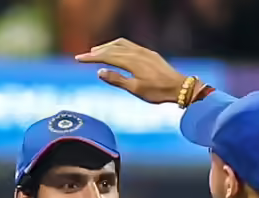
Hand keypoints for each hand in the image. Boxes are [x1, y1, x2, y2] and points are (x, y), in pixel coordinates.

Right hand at [74, 38, 188, 104]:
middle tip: (83, 56)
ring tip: (96, 51)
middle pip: (111, 49)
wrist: (180, 87)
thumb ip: (117, 80)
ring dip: (107, 46)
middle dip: (96, 52)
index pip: (106, 56)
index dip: (91, 58)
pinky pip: (129, 45)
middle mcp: (137, 53)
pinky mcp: (149, 53)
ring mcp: (144, 51)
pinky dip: (118, 46)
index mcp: (131, 62)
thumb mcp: (135, 89)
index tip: (79, 59)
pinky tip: (116, 50)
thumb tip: (100, 72)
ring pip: (121, 44)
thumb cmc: (157, 92)